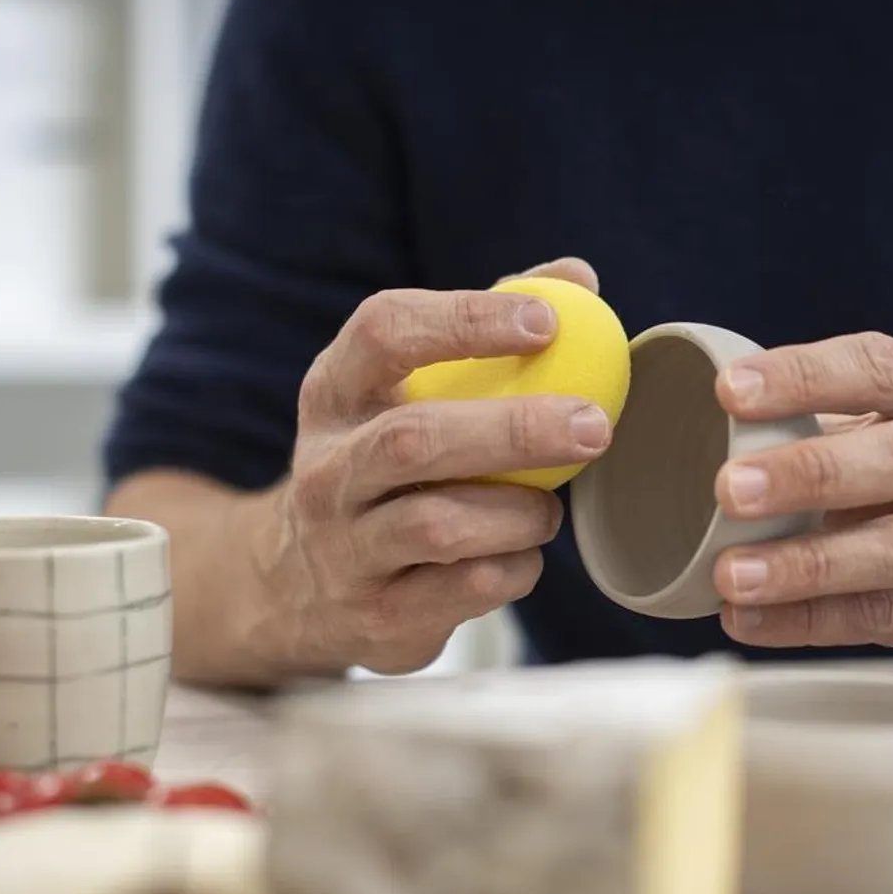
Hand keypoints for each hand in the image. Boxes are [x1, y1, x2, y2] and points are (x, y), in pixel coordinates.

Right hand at [253, 259, 610, 675]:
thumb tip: (579, 278)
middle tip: (594, 423)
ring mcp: (344, 548)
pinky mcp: (376, 615)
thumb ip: (486, 331)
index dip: (465, 319)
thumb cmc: (385, 466)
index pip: (384, 331)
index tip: (546, 321)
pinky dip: (513, 570)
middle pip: (414, 440)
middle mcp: (327, 469)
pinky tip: (522, 555)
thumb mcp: (408, 392)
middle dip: (514, 430)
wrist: (298, 586)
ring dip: (519, 514)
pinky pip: (463, 590)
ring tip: (550, 509)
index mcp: (335, 392)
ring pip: (439, 526)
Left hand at [710, 332, 892, 668]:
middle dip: (812, 472)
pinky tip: (747, 618)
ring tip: (730, 574)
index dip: (807, 376)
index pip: (886, 369)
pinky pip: (885, 618)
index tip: (728, 392)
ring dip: (807, 563)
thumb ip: (826, 423)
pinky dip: (808, 620)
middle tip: (728, 488)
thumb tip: (699, 430)